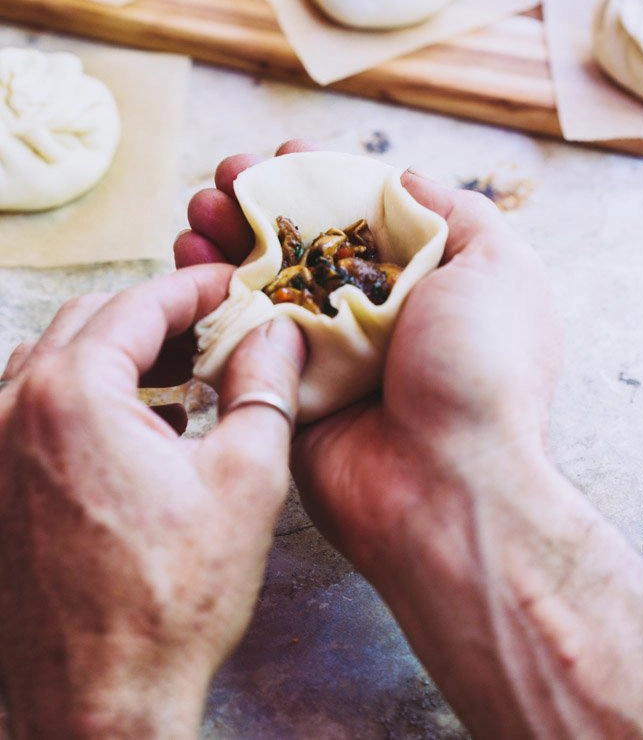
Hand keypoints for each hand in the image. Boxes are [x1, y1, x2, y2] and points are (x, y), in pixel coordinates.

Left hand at [0, 266, 304, 739]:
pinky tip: (137, 425)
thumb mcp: (246, 480)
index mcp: (72, 394)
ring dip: (117, 351)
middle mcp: (13, 408)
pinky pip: (33, 406)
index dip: (195, 287)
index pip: (139, 304)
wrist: (100, 706)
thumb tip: (277, 331)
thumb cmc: (172, 601)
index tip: (230, 283)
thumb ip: (264, 387)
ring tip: (181, 371)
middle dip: (156, 314)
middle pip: (91, 320)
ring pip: (55, 359)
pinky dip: (85, 394)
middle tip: (213, 326)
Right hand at [176, 142, 560, 575]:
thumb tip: (405, 178)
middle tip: (225, 177)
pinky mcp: (285, 392)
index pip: (360, 217)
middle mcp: (371, 315)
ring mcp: (324, 354)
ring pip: (263, 285)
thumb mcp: (499, 268)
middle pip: (302, 245)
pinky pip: (240, 338)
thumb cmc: (482, 369)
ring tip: (200, 209)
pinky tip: (187, 259)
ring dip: (227, 240)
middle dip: (261, 203)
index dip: (319, 179)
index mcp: (423, 283)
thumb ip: (459, 214)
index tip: (282, 153)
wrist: (450, 485)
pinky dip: (210, 299)